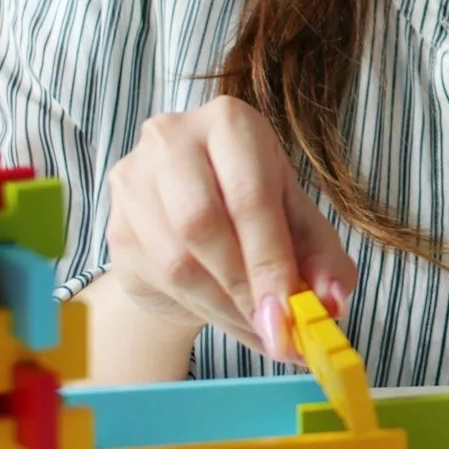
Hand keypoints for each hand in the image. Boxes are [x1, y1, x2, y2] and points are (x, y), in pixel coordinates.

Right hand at [104, 95, 358, 361]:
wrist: (187, 222)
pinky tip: (227, 315)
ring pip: (176, 259)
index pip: (249, 195)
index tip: (289, 311)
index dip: (270, 259)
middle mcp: (173, 139)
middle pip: (202, 223)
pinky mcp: (116, 223)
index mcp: (230, 123)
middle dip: (244, 284)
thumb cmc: (251, 211)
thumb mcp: (297, 223)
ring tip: (259, 325)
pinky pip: (158, 278)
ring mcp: (135, 179)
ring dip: (224, 305)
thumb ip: (321, 257)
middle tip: (276, 326)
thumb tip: (332, 300)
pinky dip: (202, 309)